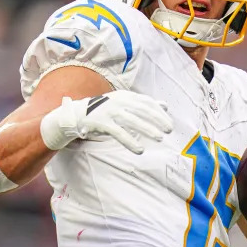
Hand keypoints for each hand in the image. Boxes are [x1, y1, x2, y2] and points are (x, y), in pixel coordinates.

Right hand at [40, 91, 173, 153]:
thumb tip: (165, 106)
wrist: (76, 115)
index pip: (146, 102)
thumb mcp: (125, 104)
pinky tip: (140, 150)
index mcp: (125, 96)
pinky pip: (118, 132)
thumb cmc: (105, 111)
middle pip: (141, 110)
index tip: (170, 124)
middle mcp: (118, 101)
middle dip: (157, 120)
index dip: (159, 113)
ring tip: (159, 139)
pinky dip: (130, 141)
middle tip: (168, 131)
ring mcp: (109, 111)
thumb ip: (144, 105)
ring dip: (147, 129)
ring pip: (132, 120)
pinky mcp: (101, 122)